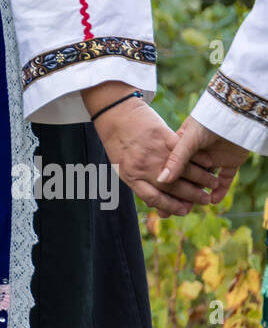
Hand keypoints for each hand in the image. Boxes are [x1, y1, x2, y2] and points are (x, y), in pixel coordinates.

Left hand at [87, 85, 219, 216]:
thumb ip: (138, 181)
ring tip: (213, 184)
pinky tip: (210, 164)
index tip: (184, 211)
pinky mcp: (163, 136)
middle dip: (191, 195)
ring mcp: (153, 152)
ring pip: (181, 169)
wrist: (115, 116)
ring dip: (200, 179)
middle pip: (171, 186)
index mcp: (130, 177)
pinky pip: (184, 152)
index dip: (170, 206)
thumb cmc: (117, 143)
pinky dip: (199, 159)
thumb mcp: (121, 166)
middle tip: (205, 200)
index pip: (154, 197)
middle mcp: (142, 167)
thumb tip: (152, 201)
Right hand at [157, 115, 248, 202]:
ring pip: (204, 184)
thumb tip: (161, 181)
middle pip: (186, 181)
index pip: (170, 171)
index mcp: (182, 149)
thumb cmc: (208, 121)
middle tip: (171, 211)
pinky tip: (213, 201)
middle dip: (178, 197)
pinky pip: (225, 181)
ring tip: (190, 209)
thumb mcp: (188, 140)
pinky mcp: (230, 163)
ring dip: (198, 197)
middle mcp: (197, 157)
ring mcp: (213, 161)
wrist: (237, 113)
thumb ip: (176, 160)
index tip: (157, 200)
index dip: (164, 186)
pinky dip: (220, 192)